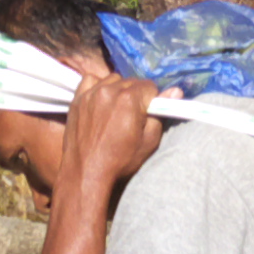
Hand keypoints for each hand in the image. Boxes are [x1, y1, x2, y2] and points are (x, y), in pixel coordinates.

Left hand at [59, 69, 160, 192]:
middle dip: (136, 96)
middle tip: (132, 117)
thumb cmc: (120, 161)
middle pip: (132, 82)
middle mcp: (109, 90)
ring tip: (116, 111)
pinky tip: (100, 102)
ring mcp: (91, 93)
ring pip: (113, 80)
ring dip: (118, 91)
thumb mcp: (148, 141)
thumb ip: (160, 113)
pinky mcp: (78, 98)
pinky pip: (92, 81)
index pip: (150, 87)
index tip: (147, 115)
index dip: (152, 101)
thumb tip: (176, 91)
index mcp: (129, 99)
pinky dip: (98, 87)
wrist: (86, 173)